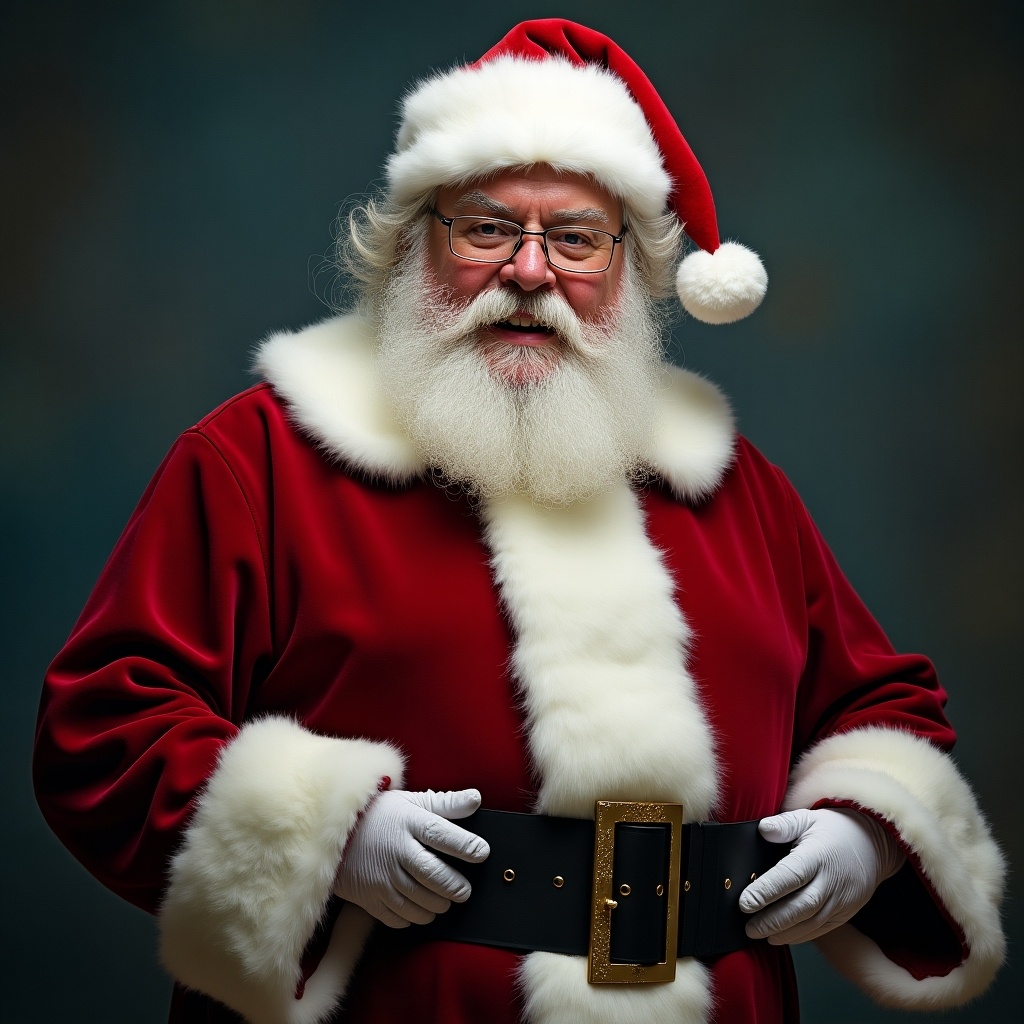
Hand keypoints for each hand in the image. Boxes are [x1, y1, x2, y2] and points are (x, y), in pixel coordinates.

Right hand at [334, 788, 489, 927]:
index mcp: (408, 823)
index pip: (441, 834)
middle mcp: (395, 851)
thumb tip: (476, 799)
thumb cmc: (380, 815)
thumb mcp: (412, 801)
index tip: (482, 852)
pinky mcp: (369, 898)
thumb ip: (446, 804)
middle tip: (465, 890)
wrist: (334, 832)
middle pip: (433, 874)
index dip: (465, 845)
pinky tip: (421, 909)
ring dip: (438, 905)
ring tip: (445, 900)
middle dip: (455, 885)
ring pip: (418, 901)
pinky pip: (398, 916)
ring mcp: (381, 877)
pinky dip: (414, 917)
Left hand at [739, 807, 903, 944]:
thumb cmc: (834, 830)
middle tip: (748, 928)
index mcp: (818, 855)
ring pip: (811, 922)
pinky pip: (822, 929)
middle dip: (772, 920)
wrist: (873, 843)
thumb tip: (763, 829)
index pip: (790, 876)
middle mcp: (831, 881)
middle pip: (800, 906)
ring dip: (785, 932)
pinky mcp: (846, 912)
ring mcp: (841, 900)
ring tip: (760, 934)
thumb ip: (785, 824)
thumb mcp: (808, 818)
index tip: (745, 903)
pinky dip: (801, 936)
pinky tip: (782, 937)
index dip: (767, 891)